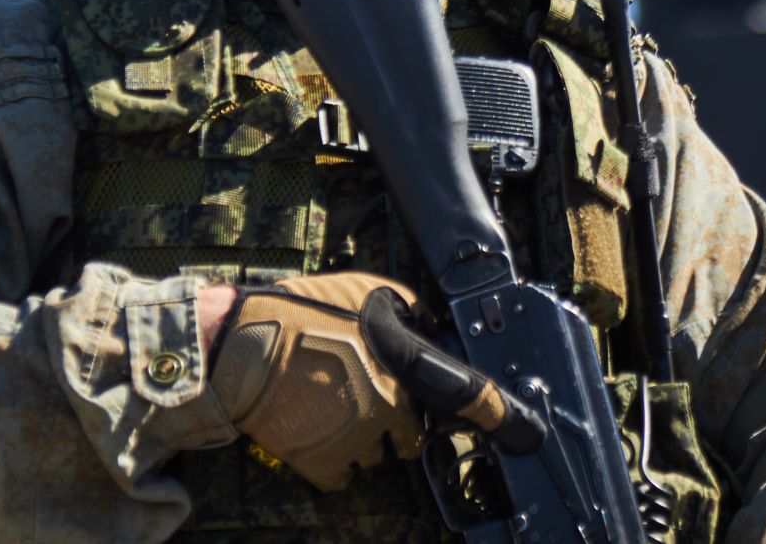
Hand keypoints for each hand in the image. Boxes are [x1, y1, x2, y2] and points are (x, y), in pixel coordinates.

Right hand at [206, 272, 538, 490]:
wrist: (241, 346)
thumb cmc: (301, 313)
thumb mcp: (365, 291)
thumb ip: (407, 311)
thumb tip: (430, 326)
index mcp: (403, 367)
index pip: (465, 397)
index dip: (498, 414)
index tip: (524, 431)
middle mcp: (387, 410)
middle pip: (413, 434)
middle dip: (397, 419)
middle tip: (364, 395)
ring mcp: (356, 442)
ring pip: (379, 455)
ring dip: (364, 438)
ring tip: (330, 406)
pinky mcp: (325, 464)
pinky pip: (345, 474)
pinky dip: (335, 460)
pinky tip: (315, 428)